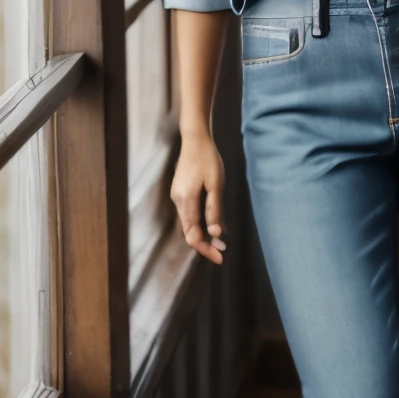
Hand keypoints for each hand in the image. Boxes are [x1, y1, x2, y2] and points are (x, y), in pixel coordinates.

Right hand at [170, 124, 226, 264]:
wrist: (194, 139)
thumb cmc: (208, 159)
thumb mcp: (216, 184)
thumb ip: (214, 209)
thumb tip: (216, 234)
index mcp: (186, 200)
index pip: (193, 235)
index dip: (206, 249)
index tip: (220, 258)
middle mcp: (178, 201)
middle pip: (188, 232)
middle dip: (204, 244)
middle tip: (222, 252)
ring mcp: (176, 196)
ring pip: (187, 224)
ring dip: (202, 234)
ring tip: (219, 241)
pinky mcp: (179, 192)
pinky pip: (187, 214)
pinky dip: (198, 224)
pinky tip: (209, 224)